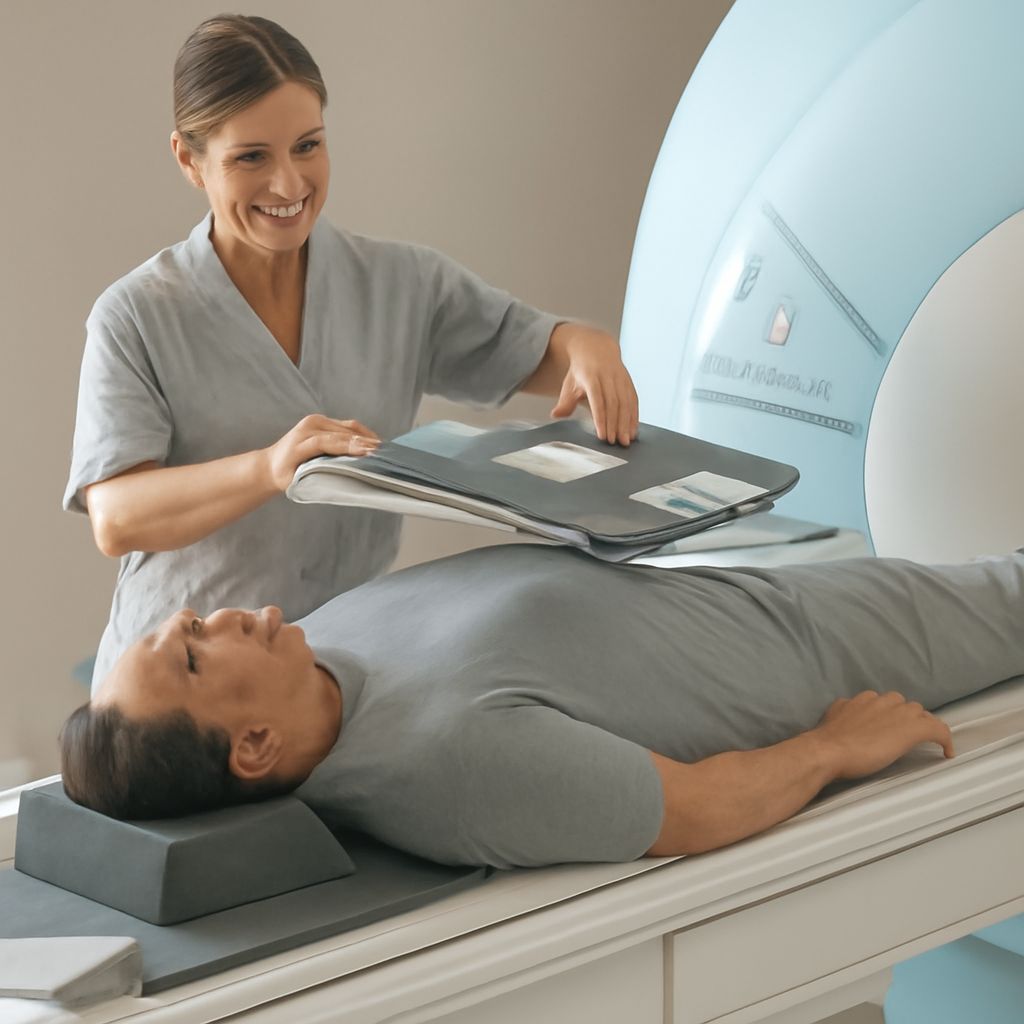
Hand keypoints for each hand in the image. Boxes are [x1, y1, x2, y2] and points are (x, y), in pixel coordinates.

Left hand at [263, 414, 380, 491]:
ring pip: (346, 427)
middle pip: (341, 432)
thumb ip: (317, 475)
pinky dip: (360, 433)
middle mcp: (307, 426)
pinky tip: (372, 441)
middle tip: (382, 451)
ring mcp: (315, 421)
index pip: (327, 441)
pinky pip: (345, 425)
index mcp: (299, 442)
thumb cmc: (285, 477)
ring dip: (365, 436)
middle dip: (363, 441)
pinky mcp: (322, 421)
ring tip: (382, 447)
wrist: (270, 464)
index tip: (367, 451)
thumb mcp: (297, 481)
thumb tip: (342, 474)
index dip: (348, 446)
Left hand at [550, 332, 638, 445]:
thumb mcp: (570, 384)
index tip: (602, 435)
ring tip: (625, 440)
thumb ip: (565, 401)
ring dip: (626, 423)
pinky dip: (634, 416)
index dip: (600, 419)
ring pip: (625, 403)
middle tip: (615, 442)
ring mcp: (620, 379)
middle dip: (615, 425)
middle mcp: (608, 376)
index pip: (597, 400)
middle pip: (613, 404)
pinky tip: (633, 430)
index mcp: (591, 376)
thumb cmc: (581, 371)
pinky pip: (633, 400)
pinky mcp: (629, 382)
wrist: (597, 348)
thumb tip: (555, 415)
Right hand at [812, 690, 954, 779]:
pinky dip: (944, 738)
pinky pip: (937, 729)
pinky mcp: (912, 729)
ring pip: (920, 714)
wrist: (829, 750)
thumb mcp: (833, 716)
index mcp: (864, 699)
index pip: (886, 702)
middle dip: (907, 719)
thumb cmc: (827, 739)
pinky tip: (947, 751)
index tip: (890, 727)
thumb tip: (845, 709)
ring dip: (921, 726)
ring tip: (922, 742)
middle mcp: (882, 701)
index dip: (891, 715)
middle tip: (904, 737)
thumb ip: (843, 710)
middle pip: (905, 705)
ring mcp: (898, 713)